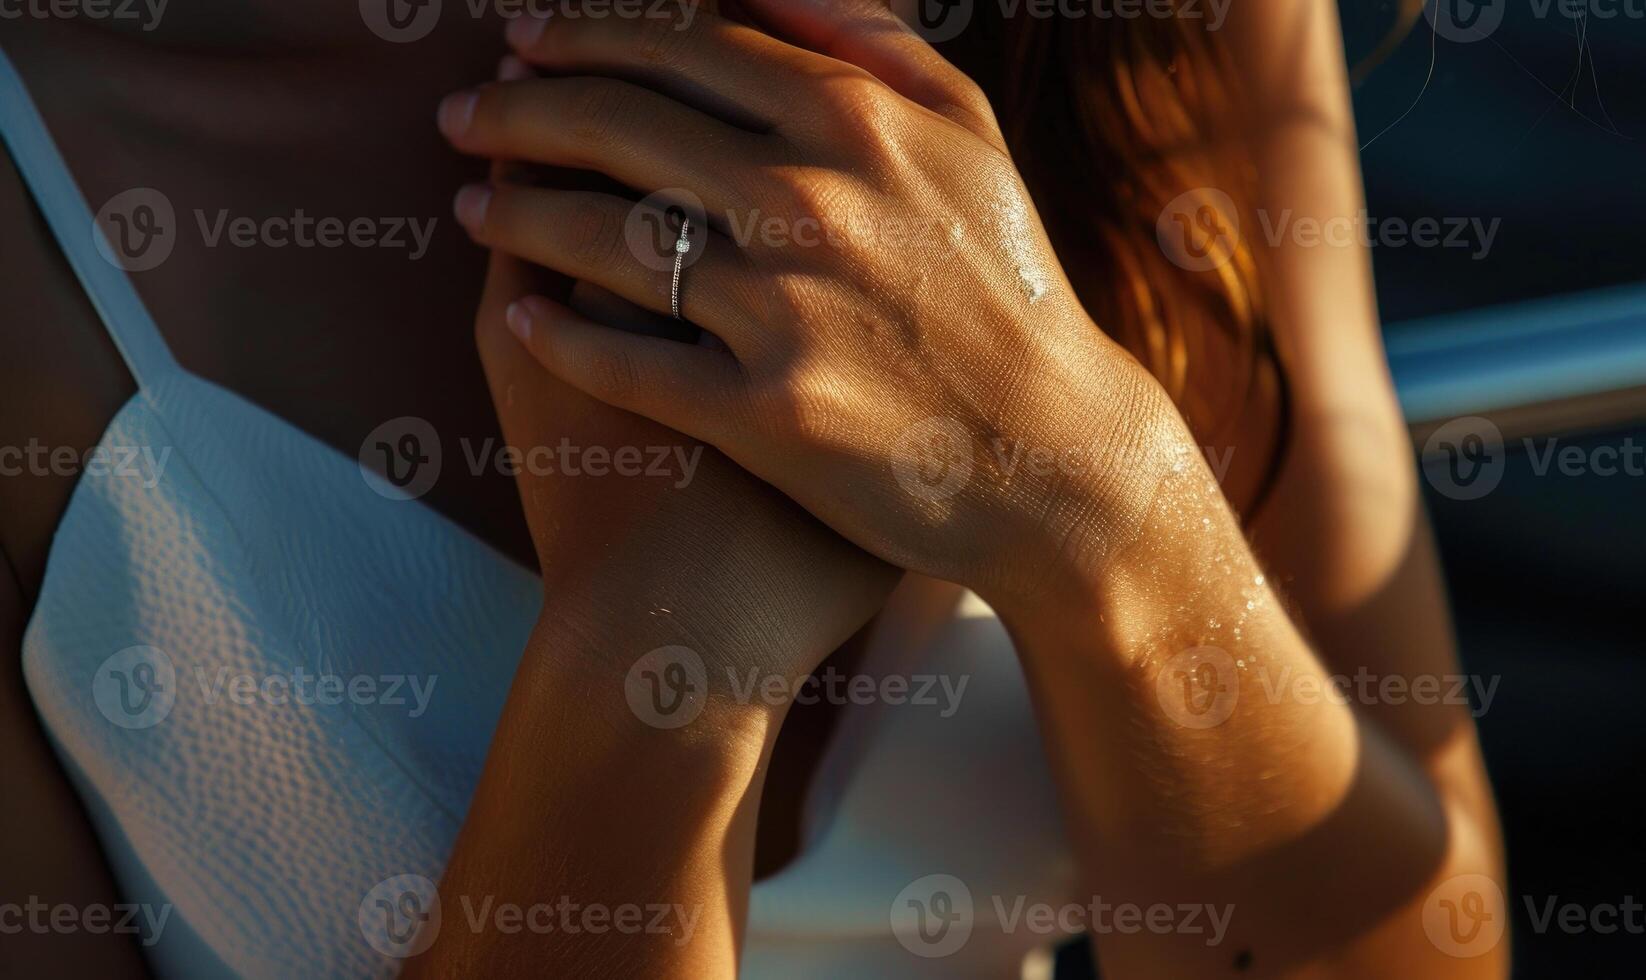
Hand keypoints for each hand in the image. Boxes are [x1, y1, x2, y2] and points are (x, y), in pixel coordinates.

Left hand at [443, 0, 1181, 609]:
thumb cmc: (1009, 289)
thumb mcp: (969, 137)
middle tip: (461, 113)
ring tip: (466, 205)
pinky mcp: (763, 412)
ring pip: (602, 237)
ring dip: (512, 212)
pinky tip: (522, 312)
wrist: (1053, 458)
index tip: (526, 38)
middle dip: (515, 109)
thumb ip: (869, 40)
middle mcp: (809, 201)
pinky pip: (625, 361)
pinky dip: (558, 332)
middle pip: (616, 125)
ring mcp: (783, 309)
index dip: (583, 32)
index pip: (679, 43)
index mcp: (853, 118)